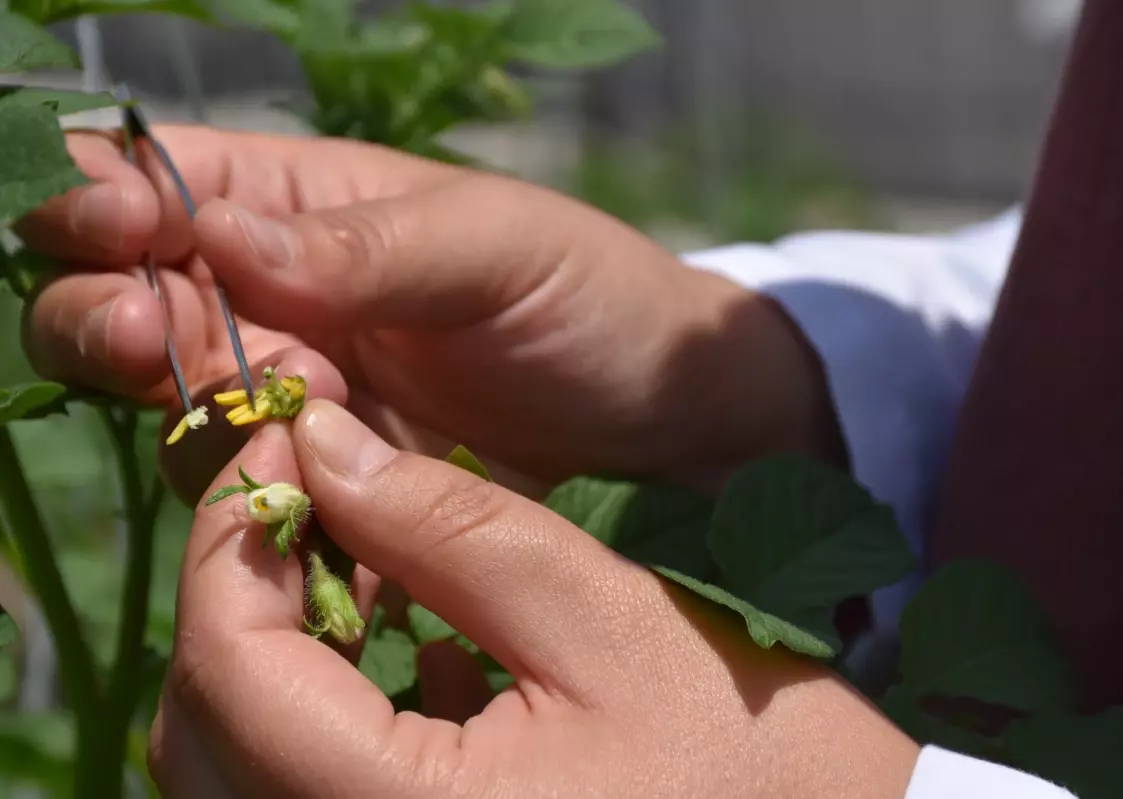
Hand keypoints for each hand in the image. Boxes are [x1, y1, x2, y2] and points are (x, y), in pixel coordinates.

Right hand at [17, 126, 842, 502]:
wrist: (667, 422)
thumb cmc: (595, 299)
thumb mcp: (495, 247)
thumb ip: (365, 245)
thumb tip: (219, 237)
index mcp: (304, 207)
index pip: (156, 185)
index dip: (107, 205)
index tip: (121, 239)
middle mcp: (282, 302)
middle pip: (129, 306)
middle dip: (116, 323)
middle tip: (168, 346)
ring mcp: (301, 402)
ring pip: (178, 414)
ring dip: (205, 420)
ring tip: (308, 409)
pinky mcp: (335, 489)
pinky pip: (254, 505)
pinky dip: (255, 512)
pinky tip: (301, 511)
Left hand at [148, 401, 913, 798]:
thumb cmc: (750, 747)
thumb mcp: (603, 614)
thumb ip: (451, 525)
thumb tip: (317, 445)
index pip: (232, 675)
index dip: (231, 539)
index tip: (277, 439)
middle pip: (202, 733)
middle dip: (233, 594)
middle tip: (305, 490)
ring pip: (229, 771)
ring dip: (258, 650)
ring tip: (345, 554)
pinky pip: (295, 796)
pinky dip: (303, 708)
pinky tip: (388, 640)